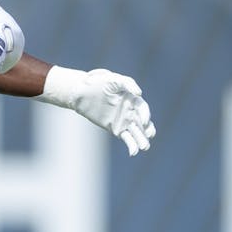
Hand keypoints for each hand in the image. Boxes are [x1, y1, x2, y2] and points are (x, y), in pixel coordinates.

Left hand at [40, 66, 156, 155]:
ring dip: (141, 139)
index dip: (145, 114)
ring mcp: (123, 120)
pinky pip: (126, 138)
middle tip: (150, 135)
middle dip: (147, 129)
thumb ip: (127, 83)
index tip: (144, 121)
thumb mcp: (112, 79)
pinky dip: (131, 145)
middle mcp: (130, 110)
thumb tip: (139, 93)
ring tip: (145, 147)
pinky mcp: (115, 128)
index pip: (142, 108)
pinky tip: (133, 152)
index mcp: (132, 98)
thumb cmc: (98, 82)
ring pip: (136, 131)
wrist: (82, 92)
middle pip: (142, 121)